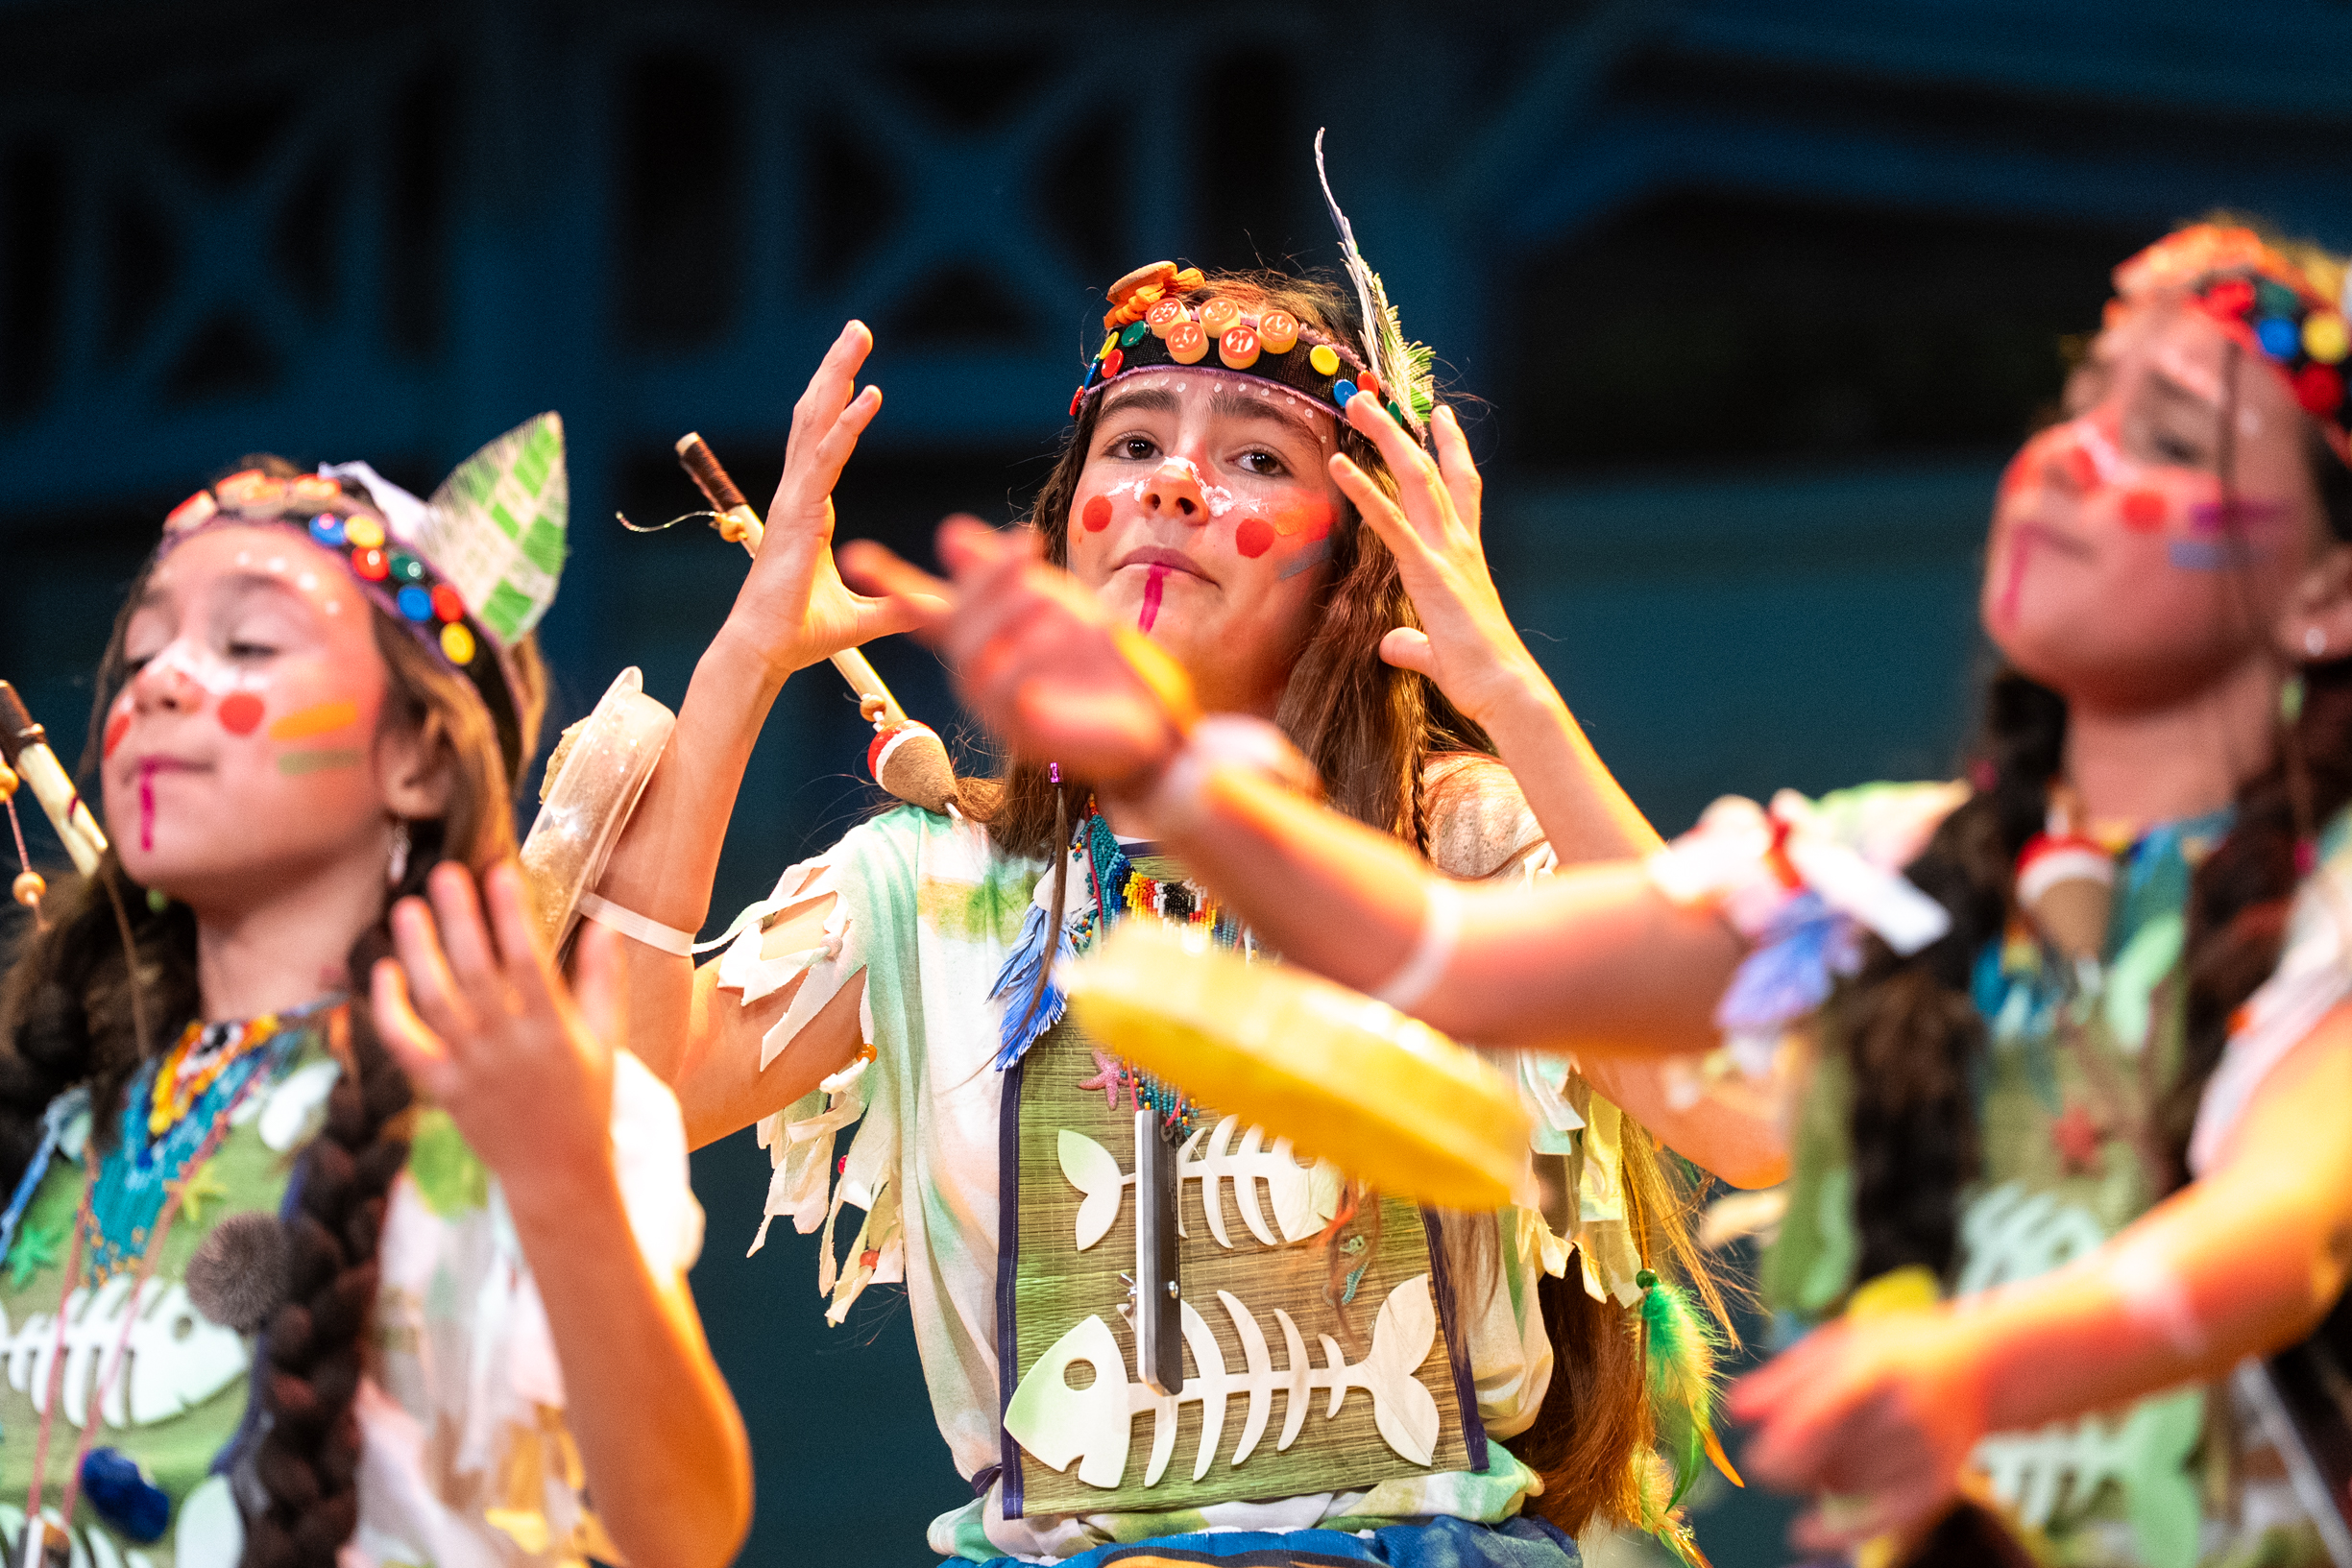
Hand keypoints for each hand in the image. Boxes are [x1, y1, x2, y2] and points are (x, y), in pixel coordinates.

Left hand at [372, 861, 618, 1196]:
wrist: (556, 1174)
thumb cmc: (586, 1101)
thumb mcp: (608, 1039)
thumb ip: (605, 980)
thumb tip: (604, 923)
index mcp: (554, 1029)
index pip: (529, 961)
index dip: (512, 916)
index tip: (500, 872)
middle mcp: (508, 1046)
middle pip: (476, 972)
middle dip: (460, 920)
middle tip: (444, 873)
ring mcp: (471, 1069)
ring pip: (436, 1002)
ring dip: (419, 953)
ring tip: (408, 908)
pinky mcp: (442, 1089)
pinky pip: (407, 1046)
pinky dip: (390, 1009)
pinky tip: (383, 970)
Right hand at [720, 321, 939, 677]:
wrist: (767, 651)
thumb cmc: (801, 634)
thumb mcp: (863, 616)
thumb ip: (894, 606)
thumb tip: (930, 609)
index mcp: (809, 511)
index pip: (824, 443)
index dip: (839, 404)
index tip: (859, 374)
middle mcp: (799, 496)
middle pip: (815, 417)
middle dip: (835, 371)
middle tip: (856, 331)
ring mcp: (796, 500)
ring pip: (816, 423)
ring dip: (837, 377)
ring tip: (856, 338)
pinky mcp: (800, 514)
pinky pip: (826, 458)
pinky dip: (846, 424)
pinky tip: (867, 395)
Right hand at [839, 517, 1195, 789]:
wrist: (1149, 720)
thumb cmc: (1099, 662)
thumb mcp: (1056, 602)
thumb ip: (1005, 573)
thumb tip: (947, 531)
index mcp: (983, 639)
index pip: (926, 608)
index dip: (890, 582)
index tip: (853, 555)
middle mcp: (978, 672)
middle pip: (957, 621)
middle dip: (986, 578)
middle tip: (1025, 545)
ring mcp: (994, 705)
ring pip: (973, 655)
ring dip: (1005, 612)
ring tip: (1044, 587)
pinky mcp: (1020, 731)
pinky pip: (1003, 690)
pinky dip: (1021, 656)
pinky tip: (1050, 631)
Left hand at [1329, 400, 1551, 729]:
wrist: (1504, 688)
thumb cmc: (1479, 674)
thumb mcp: (1437, 650)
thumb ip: (1412, 642)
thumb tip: (1394, 646)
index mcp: (1464, 555)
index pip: (1460, 487)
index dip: (1451, 448)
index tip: (1441, 416)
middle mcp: (1458, 544)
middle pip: (1430, 470)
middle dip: (1402, 429)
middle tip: (1375, 396)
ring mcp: (1446, 553)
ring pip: (1414, 479)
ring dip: (1384, 437)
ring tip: (1357, 403)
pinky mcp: (1429, 572)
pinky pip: (1390, 522)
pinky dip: (1364, 490)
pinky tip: (1339, 465)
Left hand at [1727, 1310, 1990, 1552]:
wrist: (1980, 1368)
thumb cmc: (1894, 1352)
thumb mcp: (1839, 1344)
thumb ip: (1785, 1379)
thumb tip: (1734, 1412)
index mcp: (1876, 1368)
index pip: (1819, 1416)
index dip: (1779, 1445)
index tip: (1750, 1457)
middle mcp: (1905, 1413)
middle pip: (1826, 1460)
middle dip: (1786, 1468)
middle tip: (1765, 1464)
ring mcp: (1926, 1453)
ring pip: (1844, 1486)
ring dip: (1818, 1479)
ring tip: (1828, 1454)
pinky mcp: (1938, 1484)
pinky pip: (1879, 1518)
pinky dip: (1838, 1529)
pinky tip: (1804, 1532)